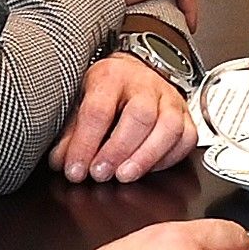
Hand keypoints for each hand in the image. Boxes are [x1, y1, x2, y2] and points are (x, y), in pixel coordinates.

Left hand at [53, 54, 197, 180]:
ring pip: (169, 127)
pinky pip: (186, 137)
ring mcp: (169, 98)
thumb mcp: (79, 102)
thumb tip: (62, 162)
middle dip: (118, 150)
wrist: (132, 74)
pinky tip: (149, 168)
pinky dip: (169, 158)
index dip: (85, 144)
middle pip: (139, 116)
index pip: (99, 110)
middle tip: (100, 173)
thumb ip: (71, 133)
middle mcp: (144, 83)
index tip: (75, 169)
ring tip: (124, 175)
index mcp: (111, 76)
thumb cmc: (105, 90)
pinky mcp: (185, 114)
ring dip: (146, 157)